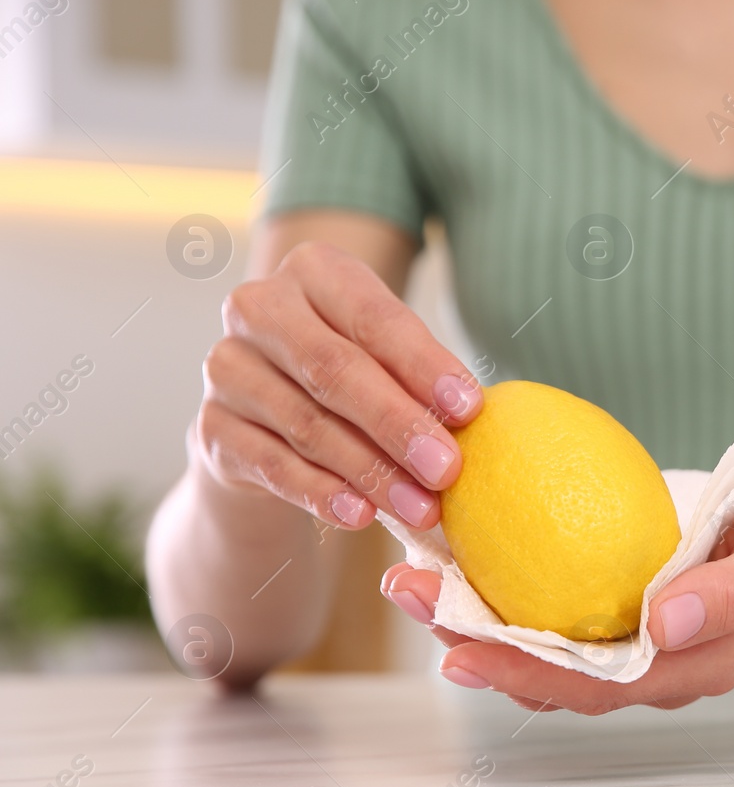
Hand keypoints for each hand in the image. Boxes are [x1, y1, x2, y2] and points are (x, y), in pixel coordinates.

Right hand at [195, 241, 482, 530]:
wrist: (269, 424)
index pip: (374, 318)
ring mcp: (227, 368)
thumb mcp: (388, 361)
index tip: (470, 410)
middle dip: (398, 424)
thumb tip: (467, 415)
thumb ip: (420, 379)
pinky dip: (321, 493)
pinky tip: (361, 515)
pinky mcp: (211, 427)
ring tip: (420, 507)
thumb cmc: (354, 380)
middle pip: (335, 370)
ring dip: (371, 472)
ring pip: (308, 424)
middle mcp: (259, 308)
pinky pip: (273, 465)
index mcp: (315, 271)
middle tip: (447, 470)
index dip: (424, 366)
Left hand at [381, 468, 733, 712]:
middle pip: (551, 672)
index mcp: (693, 666)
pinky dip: (513, 589)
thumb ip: (733, 593)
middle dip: (474, 642)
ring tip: (416, 575)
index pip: (592, 686)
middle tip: (406, 591)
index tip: (455, 647)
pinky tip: (472, 556)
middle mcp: (657, 665)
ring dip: (480, 617)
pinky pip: (564, 609)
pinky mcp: (634, 605)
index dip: (520, 674)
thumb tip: (660, 624)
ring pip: (549, 645)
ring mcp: (643, 639)